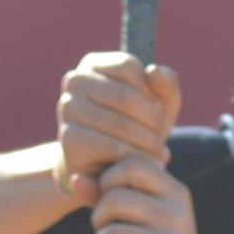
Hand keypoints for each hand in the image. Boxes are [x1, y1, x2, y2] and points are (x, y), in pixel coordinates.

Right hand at [56, 53, 180, 205]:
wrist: (107, 169)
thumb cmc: (137, 129)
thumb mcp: (159, 105)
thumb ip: (166, 84)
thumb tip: (153, 71)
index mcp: (93, 64)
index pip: (128, 66)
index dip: (152, 92)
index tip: (158, 111)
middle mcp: (74, 81)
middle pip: (126, 97)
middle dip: (153, 122)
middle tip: (161, 139)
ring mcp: (68, 109)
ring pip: (121, 124)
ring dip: (148, 142)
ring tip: (157, 153)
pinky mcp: (69, 139)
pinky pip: (113, 147)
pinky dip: (135, 157)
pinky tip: (143, 163)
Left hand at [87, 153, 213, 233]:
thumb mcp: (143, 215)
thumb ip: (108, 194)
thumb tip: (74, 179)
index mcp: (176, 193)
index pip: (132, 165)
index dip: (109, 179)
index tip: (110, 199)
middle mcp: (177, 215)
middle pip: (114, 200)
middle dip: (99, 217)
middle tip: (106, 231)